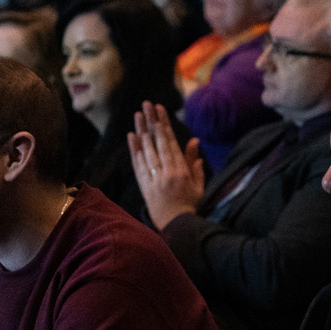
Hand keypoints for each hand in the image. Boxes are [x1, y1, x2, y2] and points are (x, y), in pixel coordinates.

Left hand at [128, 101, 205, 228]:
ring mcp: (154, 178)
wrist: (176, 225)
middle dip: (152, 121)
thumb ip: (195, 162)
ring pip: (147, 150)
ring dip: (142, 131)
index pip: (171, 142)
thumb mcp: (198, 184)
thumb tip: (194, 141)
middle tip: (147, 104)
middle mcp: (166, 172)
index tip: (160, 110)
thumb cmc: (189, 204)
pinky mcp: (144, 184)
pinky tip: (132, 136)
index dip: (165, 124)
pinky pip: (138, 164)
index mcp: (181, 170)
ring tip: (138, 114)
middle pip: (158, 142)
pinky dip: (134, 150)